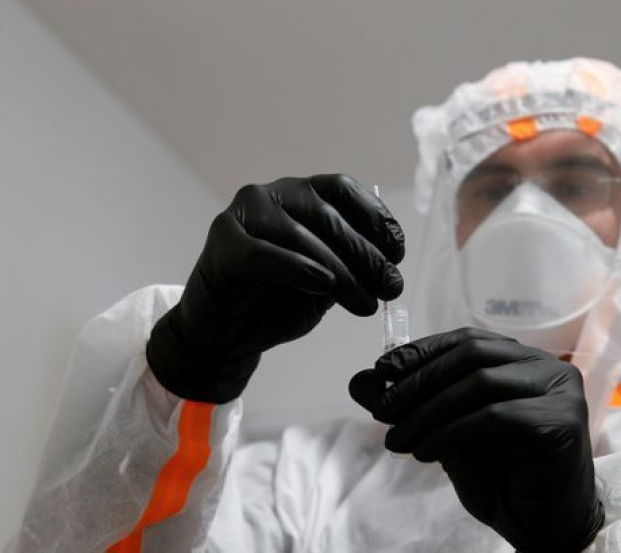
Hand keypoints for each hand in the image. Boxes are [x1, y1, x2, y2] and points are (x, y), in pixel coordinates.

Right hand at [147, 174, 404, 402]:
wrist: (226, 336)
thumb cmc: (276, 304)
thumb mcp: (326, 283)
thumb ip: (350, 265)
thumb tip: (388, 265)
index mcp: (298, 195)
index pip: (343, 190)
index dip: (377, 218)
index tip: (397, 252)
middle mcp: (271, 195)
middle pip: (328, 216)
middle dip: (366, 254)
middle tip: (391, 287)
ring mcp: (243, 215)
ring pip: (302, 236)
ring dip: (342, 272)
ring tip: (365, 304)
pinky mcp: (223, 243)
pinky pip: (265, 253)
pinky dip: (298, 268)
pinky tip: (323, 287)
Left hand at [349, 328, 603, 551]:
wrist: (540, 530)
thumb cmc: (500, 481)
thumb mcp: (444, 435)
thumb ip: (410, 405)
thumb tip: (361, 380)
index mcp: (522, 362)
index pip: (466, 341)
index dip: (422, 351)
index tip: (381, 370)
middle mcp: (547, 367)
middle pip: (471, 354)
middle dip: (418, 380)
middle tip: (381, 410)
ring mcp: (560, 391)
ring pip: (479, 383)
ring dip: (427, 411)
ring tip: (396, 439)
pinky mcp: (562, 421)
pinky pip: (493, 416)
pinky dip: (450, 432)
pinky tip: (424, 452)